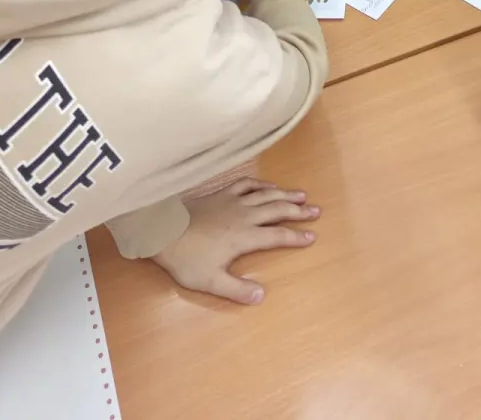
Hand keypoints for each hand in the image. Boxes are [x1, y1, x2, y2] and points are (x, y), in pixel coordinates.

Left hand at [152, 178, 320, 305]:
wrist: (163, 230)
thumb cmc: (186, 258)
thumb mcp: (210, 281)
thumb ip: (236, 290)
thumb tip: (261, 296)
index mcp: (245, 237)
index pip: (277, 235)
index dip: (296, 237)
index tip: (312, 237)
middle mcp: (244, 216)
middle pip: (278, 210)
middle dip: (298, 211)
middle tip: (316, 211)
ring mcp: (234, 201)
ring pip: (267, 194)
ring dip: (286, 194)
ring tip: (302, 195)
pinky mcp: (222, 193)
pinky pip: (247, 184)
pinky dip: (261, 183)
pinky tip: (268, 185)